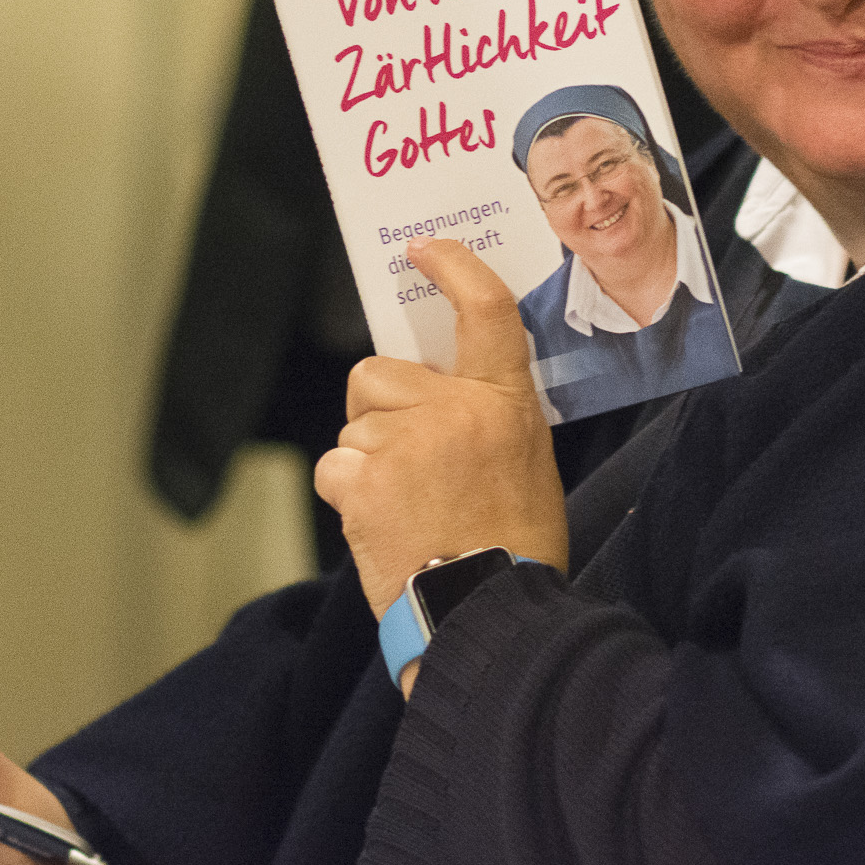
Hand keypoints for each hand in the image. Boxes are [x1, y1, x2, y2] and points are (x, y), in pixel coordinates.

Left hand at [315, 238, 566, 669]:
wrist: (489, 613)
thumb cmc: (515, 545)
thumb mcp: (528, 461)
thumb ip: (489, 415)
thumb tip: (446, 397)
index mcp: (504, 400)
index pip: (485, 309)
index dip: (452, 267)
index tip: (422, 250)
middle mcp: (453, 409)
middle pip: (379, 372)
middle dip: (380, 407)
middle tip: (408, 455)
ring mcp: (404, 443)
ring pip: (355, 424)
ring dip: (367, 458)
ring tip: (406, 505)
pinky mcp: (363, 482)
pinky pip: (336, 468)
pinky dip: (351, 493)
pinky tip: (384, 525)